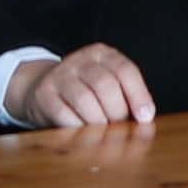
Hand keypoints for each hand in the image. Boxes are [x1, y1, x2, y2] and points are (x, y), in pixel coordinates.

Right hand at [12, 43, 159, 129]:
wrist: (42, 87)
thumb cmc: (86, 90)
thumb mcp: (108, 83)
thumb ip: (126, 96)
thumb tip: (145, 119)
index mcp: (102, 54)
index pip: (125, 70)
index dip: (138, 95)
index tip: (145, 118)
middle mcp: (80, 60)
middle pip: (105, 85)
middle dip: (117, 112)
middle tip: (120, 128)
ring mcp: (60, 75)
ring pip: (85, 100)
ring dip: (98, 122)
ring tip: (103, 133)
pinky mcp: (44, 93)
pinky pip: (64, 114)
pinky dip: (78, 128)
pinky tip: (83, 134)